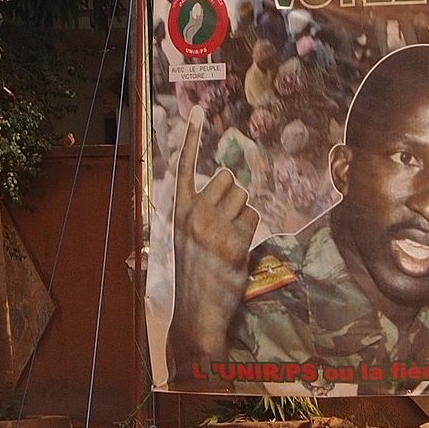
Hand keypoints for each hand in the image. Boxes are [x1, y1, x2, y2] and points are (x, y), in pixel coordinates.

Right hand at [166, 109, 260, 378]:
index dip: (191, 140)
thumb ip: (188, 221)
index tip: (197, 113)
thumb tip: (174, 223)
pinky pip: (254, 219)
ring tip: (230, 240)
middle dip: (234, 197)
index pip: (185, 168)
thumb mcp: (179, 246)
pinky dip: (251, 232)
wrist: (196, 314)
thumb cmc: (190, 279)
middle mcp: (193, 214)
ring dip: (244, 215)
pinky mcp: (234, 241)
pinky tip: (238, 251)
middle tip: (226, 224)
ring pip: (245, 198)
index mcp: (178, 213)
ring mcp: (214, 227)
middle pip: (229, 179)